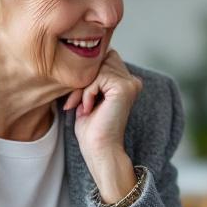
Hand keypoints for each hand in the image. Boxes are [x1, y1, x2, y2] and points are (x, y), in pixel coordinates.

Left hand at [64, 50, 142, 201]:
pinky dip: (88, 92)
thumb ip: (90, 75)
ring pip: (98, 66)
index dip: (85, 74)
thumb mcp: (87, 94)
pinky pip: (99, 76)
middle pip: (101, 58)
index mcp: (125, 81)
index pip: (102, 58)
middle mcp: (131, 80)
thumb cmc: (91, 127)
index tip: (75, 98)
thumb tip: (79, 57)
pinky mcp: (125, 88)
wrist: (99, 149)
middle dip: (83, 79)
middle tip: (75, 102)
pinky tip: (89, 108)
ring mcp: (130, 83)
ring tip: (83, 107)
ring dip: (84, 87)